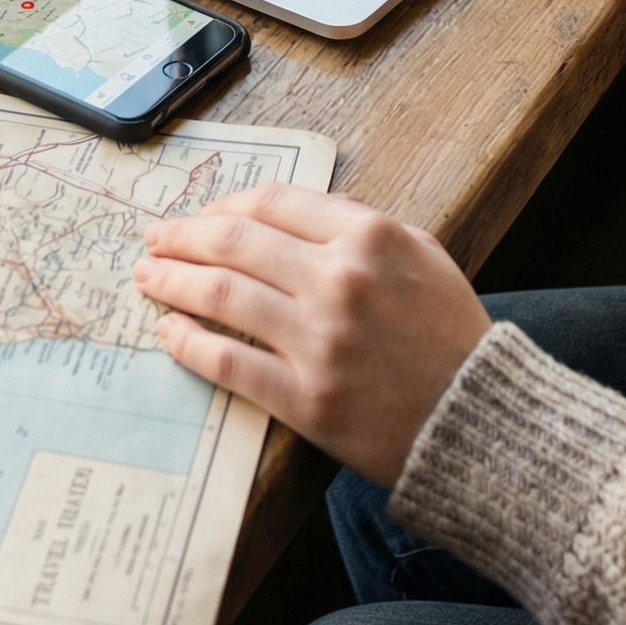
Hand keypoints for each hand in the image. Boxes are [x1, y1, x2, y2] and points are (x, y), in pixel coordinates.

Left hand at [134, 186, 489, 486]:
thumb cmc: (449, 335)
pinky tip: (167, 331)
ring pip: (221, 296)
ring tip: (147, 278)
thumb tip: (287, 213)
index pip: (271, 203)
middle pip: (235, 242)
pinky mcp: (306, 399)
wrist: (478, 420)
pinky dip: (188, 343)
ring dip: (172, 282)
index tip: (200, 214)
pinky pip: (229, 363)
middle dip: (183, 237)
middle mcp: (340, 281)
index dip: (223, 204)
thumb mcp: (420, 254)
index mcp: (368, 237)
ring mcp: (320, 342)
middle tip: (155, 240)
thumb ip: (356, 226)